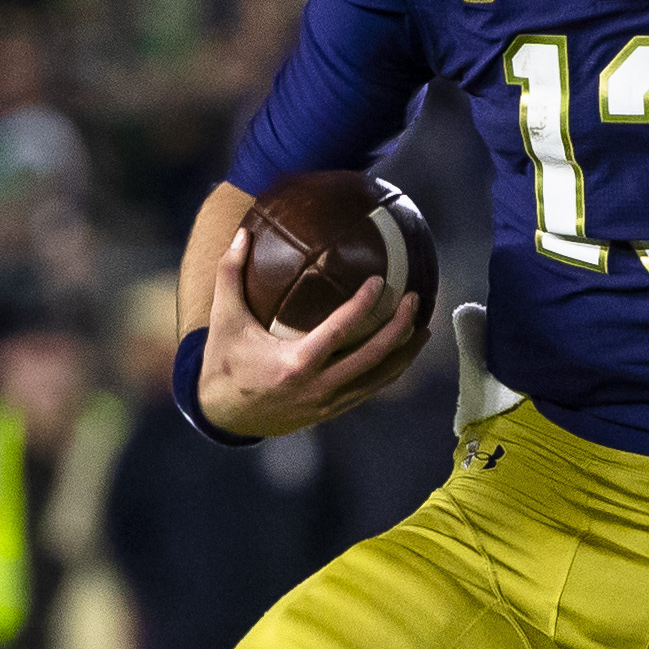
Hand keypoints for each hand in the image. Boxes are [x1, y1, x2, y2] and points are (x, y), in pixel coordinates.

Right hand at [201, 227, 424, 438]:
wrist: (224, 415)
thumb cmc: (225, 361)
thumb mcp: (224, 319)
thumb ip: (231, 274)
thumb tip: (243, 233)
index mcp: (295, 364)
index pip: (340, 332)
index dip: (363, 306)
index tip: (381, 281)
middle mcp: (318, 387)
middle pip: (373, 358)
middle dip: (400, 329)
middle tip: (415, 300)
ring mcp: (329, 402)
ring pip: (380, 379)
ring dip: (405, 353)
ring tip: (424, 327)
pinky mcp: (333, 411)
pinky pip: (371, 389)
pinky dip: (390, 370)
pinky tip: (402, 351)